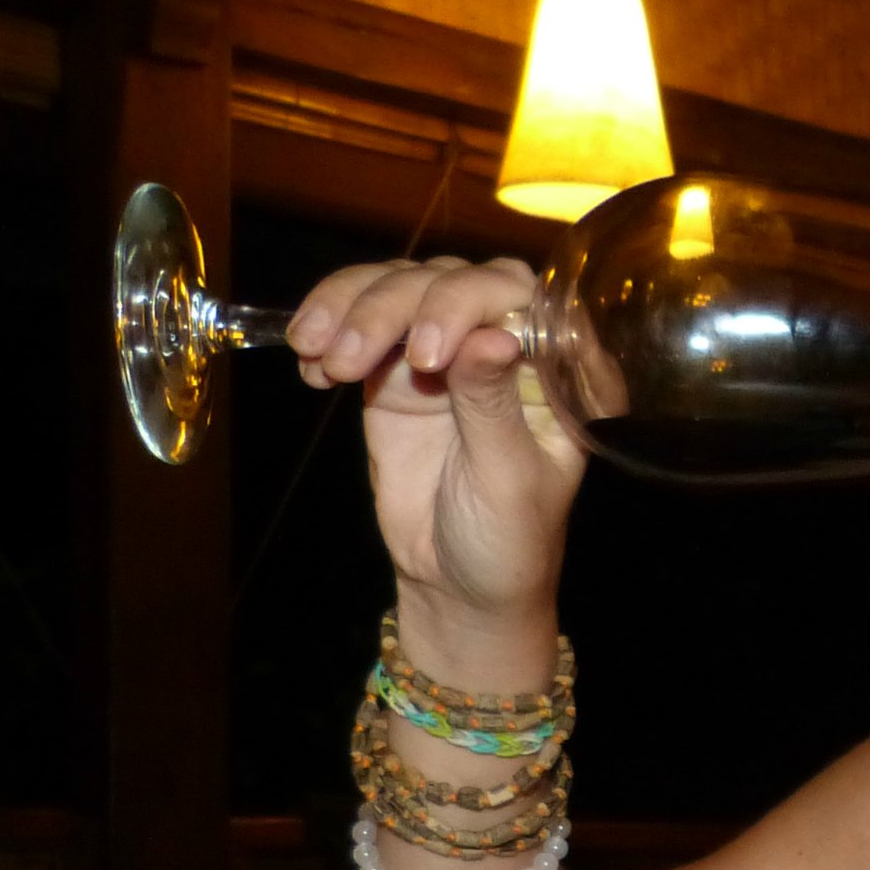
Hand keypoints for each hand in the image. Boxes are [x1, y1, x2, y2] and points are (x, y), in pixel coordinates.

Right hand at [288, 257, 584, 636]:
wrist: (457, 587)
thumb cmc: (508, 541)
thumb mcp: (508, 481)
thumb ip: (492, 406)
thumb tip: (490, 336)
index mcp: (559, 367)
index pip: (517, 295)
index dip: (464, 303)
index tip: (425, 356)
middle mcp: (506, 344)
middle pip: (446, 281)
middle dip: (389, 308)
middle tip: (347, 361)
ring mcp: (448, 351)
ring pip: (397, 290)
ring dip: (347, 310)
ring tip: (316, 355)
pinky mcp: (396, 371)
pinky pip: (358, 325)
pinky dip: (327, 331)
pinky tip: (310, 367)